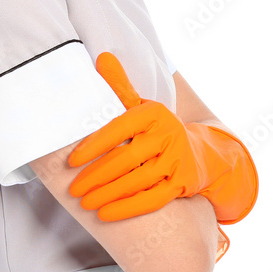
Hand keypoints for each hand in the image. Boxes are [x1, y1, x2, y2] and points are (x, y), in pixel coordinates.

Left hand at [67, 52, 257, 230]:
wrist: (201, 154)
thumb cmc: (158, 129)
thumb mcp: (142, 106)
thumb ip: (120, 86)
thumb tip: (101, 57)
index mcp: (153, 113)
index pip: (118, 129)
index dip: (93, 146)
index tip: (71, 161)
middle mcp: (168, 135)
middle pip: (126, 159)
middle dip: (96, 176)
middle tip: (73, 188)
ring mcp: (177, 160)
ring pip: (137, 181)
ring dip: (108, 194)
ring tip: (85, 203)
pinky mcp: (182, 184)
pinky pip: (152, 200)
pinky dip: (128, 208)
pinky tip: (105, 215)